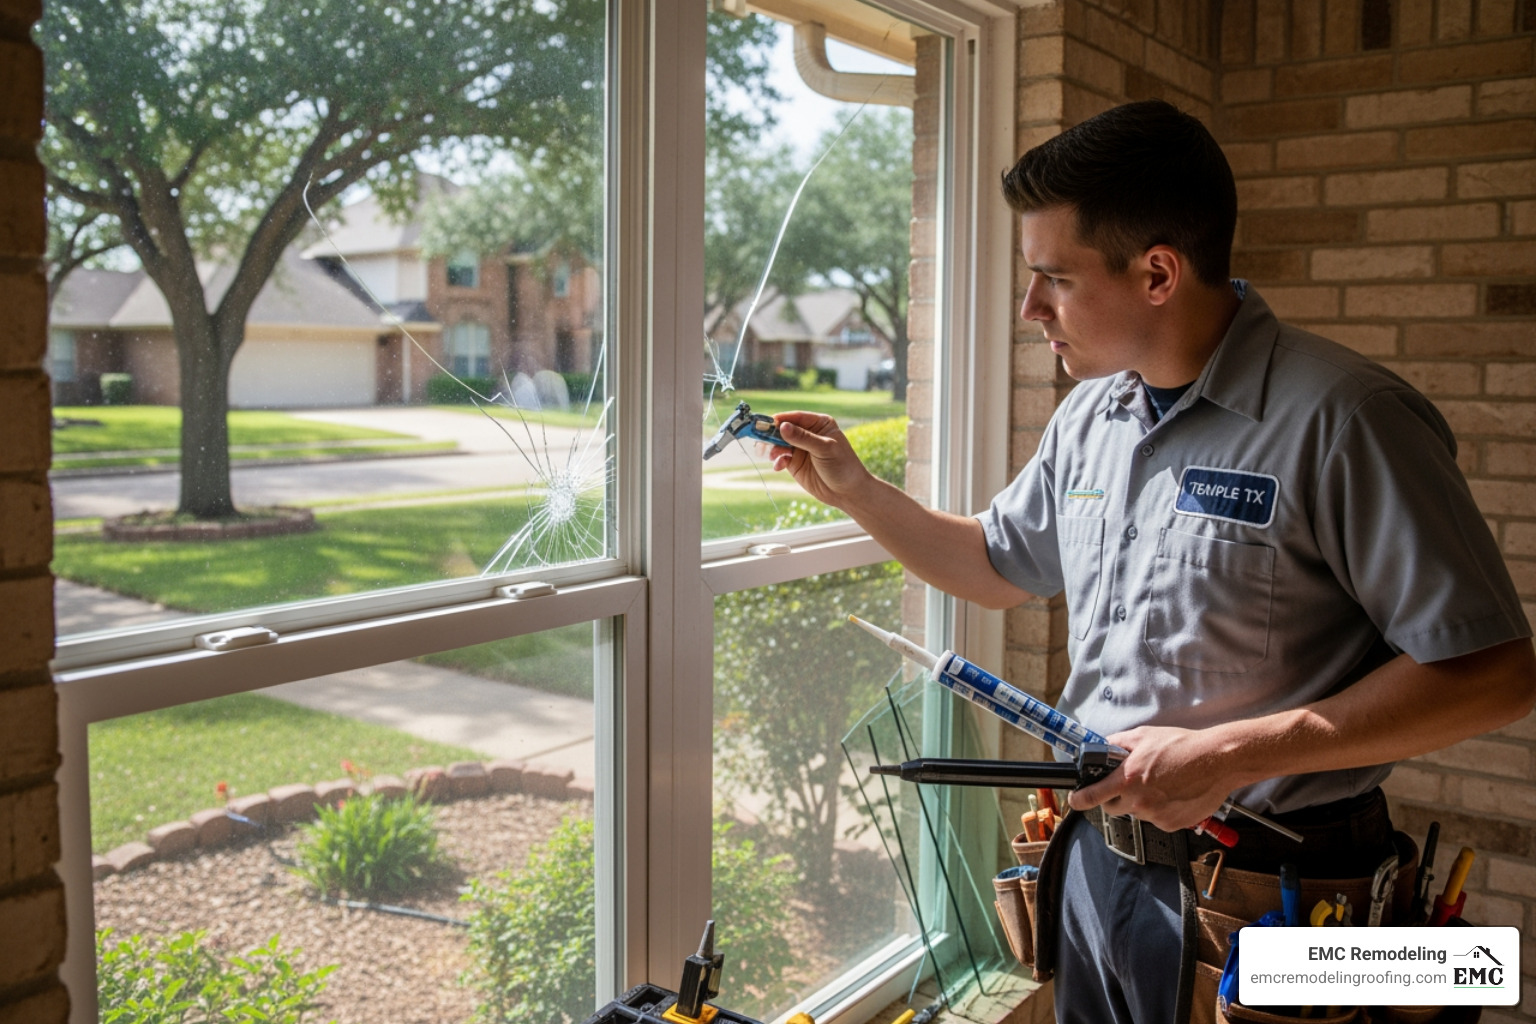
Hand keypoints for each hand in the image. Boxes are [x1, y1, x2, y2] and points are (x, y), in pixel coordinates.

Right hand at [766, 411, 877, 508]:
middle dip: (771, 434)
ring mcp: (800, 448)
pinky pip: (780, 458)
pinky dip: (776, 461)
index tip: (765, 424)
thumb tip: (782, 426)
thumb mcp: (824, 449)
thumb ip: (803, 438)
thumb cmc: (843, 466)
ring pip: (779, 443)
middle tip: (759, 439)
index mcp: (819, 423)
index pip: (795, 417)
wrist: (847, 492)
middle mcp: (808, 433)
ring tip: (770, 455)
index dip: (779, 419)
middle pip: (784, 429)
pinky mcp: (795, 463)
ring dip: (772, 448)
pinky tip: (778, 467)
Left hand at [1067, 725, 1237, 831]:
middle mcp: (1139, 801)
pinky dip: (1160, 809)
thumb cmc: (1183, 746)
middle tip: (1130, 784)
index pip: (1092, 796)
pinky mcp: (1171, 825)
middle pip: (1112, 808)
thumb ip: (1117, 743)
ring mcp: (1155, 816)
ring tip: (1161, 783)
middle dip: (1114, 798)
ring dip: (1141, 802)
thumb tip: (1101, 746)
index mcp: (1127, 779)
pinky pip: (1156, 819)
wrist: (1217, 761)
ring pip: (1136, 813)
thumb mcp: (1143, 735)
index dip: (1079, 799)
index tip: (1076, 799)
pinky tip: (1173, 793)